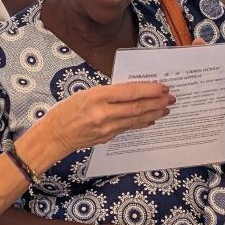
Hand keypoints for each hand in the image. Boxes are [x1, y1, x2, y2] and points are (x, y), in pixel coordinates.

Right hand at [39, 82, 171, 155]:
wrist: (54, 136)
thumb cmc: (65, 111)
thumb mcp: (84, 93)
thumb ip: (107, 93)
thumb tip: (131, 92)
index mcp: (97, 96)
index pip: (130, 92)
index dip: (149, 90)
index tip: (162, 87)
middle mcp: (104, 113)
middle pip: (137, 107)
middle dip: (157, 102)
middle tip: (171, 98)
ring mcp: (107, 128)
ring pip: (136, 119)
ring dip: (154, 113)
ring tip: (166, 109)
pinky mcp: (108, 137)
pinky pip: (129, 128)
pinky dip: (141, 122)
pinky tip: (150, 119)